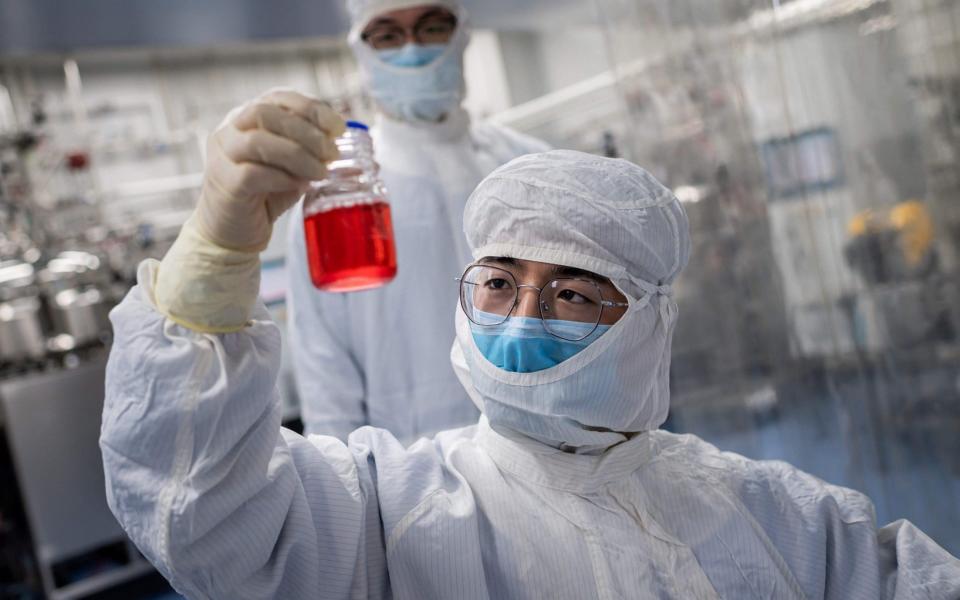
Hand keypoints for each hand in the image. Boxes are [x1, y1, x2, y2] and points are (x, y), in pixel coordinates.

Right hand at [195, 88, 345, 251]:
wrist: (234, 233)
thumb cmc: (265, 194)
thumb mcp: (293, 167)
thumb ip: (310, 151)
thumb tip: (339, 144)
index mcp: (248, 117)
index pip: (279, 97)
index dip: (311, 108)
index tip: (339, 127)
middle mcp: (230, 129)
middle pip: (265, 112)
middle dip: (306, 131)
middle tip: (332, 153)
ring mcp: (222, 155)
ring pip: (257, 140)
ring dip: (297, 154)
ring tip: (320, 172)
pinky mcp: (224, 183)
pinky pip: (252, 173)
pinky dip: (282, 177)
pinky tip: (299, 185)